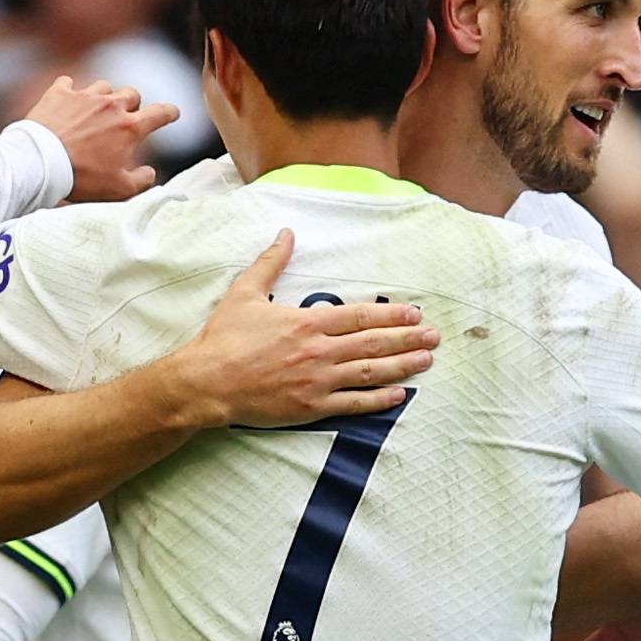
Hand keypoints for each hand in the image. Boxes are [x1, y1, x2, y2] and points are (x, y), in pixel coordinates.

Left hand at [24, 76, 181, 201]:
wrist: (40, 163)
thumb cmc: (81, 178)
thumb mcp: (119, 188)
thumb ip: (142, 180)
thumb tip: (151, 173)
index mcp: (130, 127)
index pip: (160, 113)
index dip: (170, 112)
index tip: (172, 113)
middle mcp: (111, 106)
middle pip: (132, 93)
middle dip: (133, 104)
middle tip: (125, 117)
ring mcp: (84, 96)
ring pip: (104, 86)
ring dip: (104, 96)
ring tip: (95, 110)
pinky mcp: (58, 93)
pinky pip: (68, 82)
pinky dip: (69, 90)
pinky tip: (66, 100)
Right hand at [154, 229, 438, 428]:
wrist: (207, 382)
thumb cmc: (224, 338)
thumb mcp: (246, 292)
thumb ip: (271, 262)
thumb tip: (286, 233)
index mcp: (308, 322)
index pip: (361, 316)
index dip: (391, 314)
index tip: (414, 313)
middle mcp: (320, 351)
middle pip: (373, 343)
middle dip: (407, 339)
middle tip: (434, 337)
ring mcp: (318, 381)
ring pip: (370, 372)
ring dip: (402, 366)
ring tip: (426, 361)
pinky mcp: (312, 407)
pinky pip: (353, 403)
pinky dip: (379, 399)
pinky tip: (400, 394)